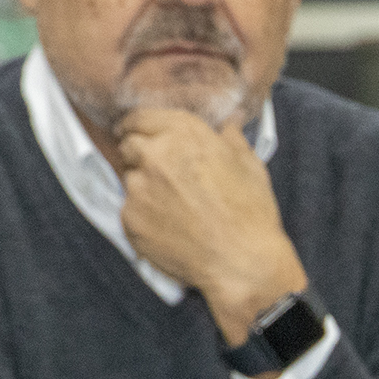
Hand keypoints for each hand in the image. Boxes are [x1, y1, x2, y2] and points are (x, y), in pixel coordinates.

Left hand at [112, 108, 307, 346]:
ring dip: (143, 185)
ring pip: (129, 178)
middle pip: (128, 144)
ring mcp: (139, 188)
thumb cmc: (250, 212)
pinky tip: (169, 227)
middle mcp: (155, 155)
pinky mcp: (130, 219)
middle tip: (158, 172)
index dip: (137, 125)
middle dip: (139, 153)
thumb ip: (231, 138)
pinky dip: (143, 216)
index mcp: (184, 133)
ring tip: (172, 205)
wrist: (241, 261)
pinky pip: (130, 211)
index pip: (139, 117)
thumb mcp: (249, 165)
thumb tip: (230, 124)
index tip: (136, 132)